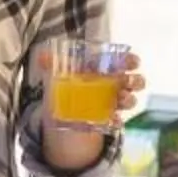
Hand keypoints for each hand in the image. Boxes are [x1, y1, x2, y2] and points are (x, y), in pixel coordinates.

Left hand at [30, 45, 147, 124]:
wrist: (67, 109)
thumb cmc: (69, 84)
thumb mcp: (59, 74)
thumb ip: (53, 64)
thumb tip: (42, 55)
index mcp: (105, 69)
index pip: (123, 61)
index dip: (130, 61)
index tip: (134, 62)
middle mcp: (114, 84)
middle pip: (133, 80)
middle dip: (135, 81)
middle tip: (128, 82)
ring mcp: (114, 101)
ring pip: (130, 99)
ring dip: (129, 99)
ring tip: (120, 101)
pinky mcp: (110, 117)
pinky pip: (118, 120)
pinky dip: (117, 120)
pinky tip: (113, 120)